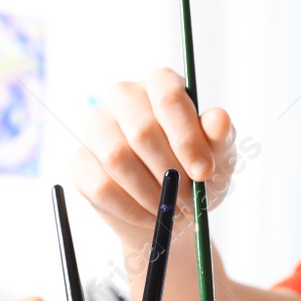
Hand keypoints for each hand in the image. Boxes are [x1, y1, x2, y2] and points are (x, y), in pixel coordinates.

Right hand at [73, 68, 237, 236]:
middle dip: (171, 171)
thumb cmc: (196, 172)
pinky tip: (149, 216)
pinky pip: (100, 185)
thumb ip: (219, 136)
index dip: (187, 137)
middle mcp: (124, 96)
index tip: (204, 172)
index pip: (168, 97)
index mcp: (160, 84)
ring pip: (117, 158)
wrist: (170, 208)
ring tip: (171, 208)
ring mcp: (97, 125)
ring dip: (150, 192)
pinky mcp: (81, 159)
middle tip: (189, 199)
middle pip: (141, 129)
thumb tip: (218, 119)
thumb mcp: (218, 156)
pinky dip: (130, 208)